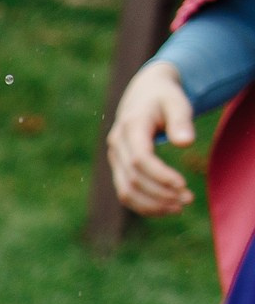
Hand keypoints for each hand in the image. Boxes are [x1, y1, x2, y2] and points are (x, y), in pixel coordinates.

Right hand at [107, 61, 196, 217]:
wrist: (143, 95)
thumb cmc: (164, 98)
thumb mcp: (177, 102)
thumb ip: (181, 121)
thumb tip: (186, 144)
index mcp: (130, 127)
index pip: (140, 159)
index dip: (160, 175)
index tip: (183, 185)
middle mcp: (117, 145)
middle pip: (134, 179)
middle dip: (161, 193)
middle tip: (188, 199)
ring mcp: (114, 158)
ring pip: (126, 191)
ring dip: (152, 204)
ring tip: (178, 207)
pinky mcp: (118, 168)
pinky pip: (126, 193)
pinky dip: (144, 205)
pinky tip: (166, 208)